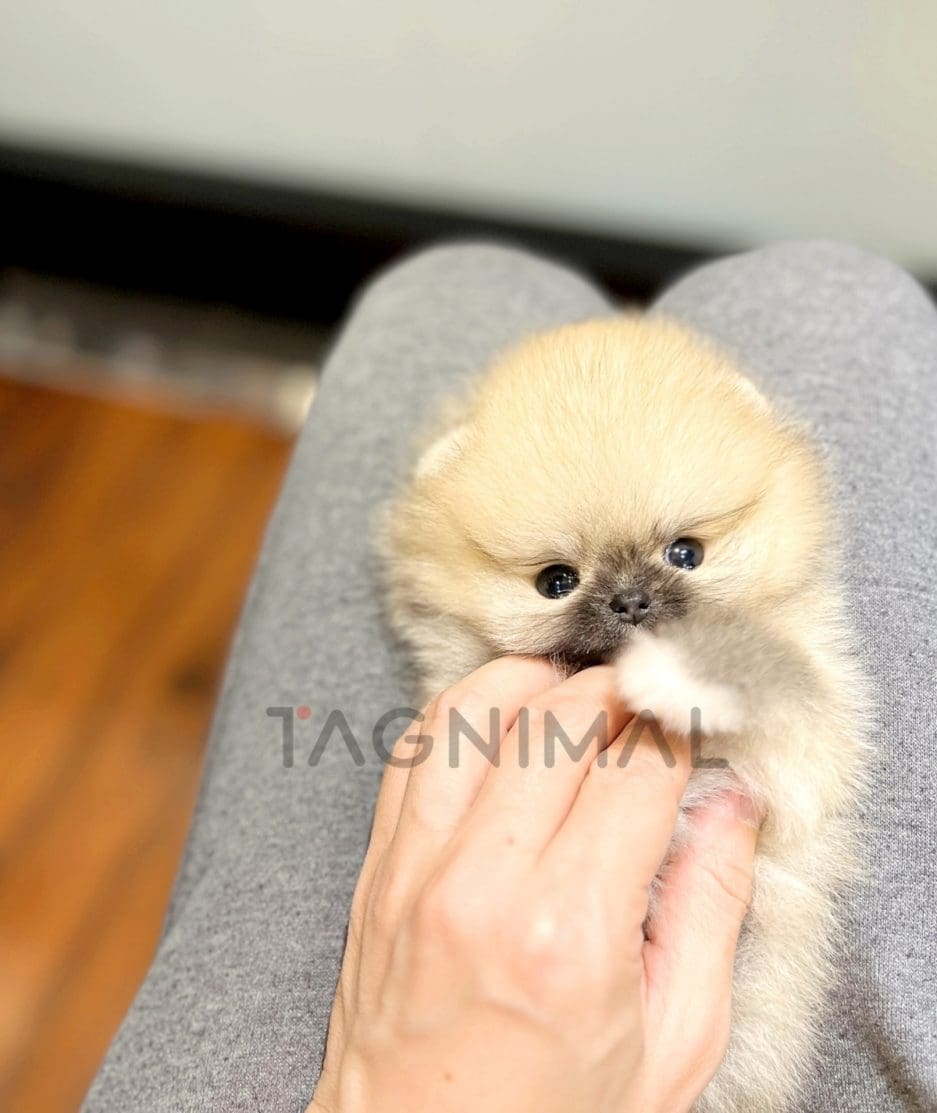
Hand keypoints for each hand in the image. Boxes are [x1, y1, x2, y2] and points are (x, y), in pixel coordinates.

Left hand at [310, 657, 758, 1112]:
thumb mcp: (673, 1042)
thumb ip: (712, 909)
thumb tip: (731, 804)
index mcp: (571, 932)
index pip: (637, 769)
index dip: (678, 728)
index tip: (692, 721)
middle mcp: (484, 884)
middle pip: (559, 719)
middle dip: (618, 691)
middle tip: (646, 704)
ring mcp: (417, 868)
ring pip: (473, 710)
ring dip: (536, 684)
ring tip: (577, 700)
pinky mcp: (379, 867)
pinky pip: (413, 749)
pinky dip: (462, 714)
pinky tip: (501, 725)